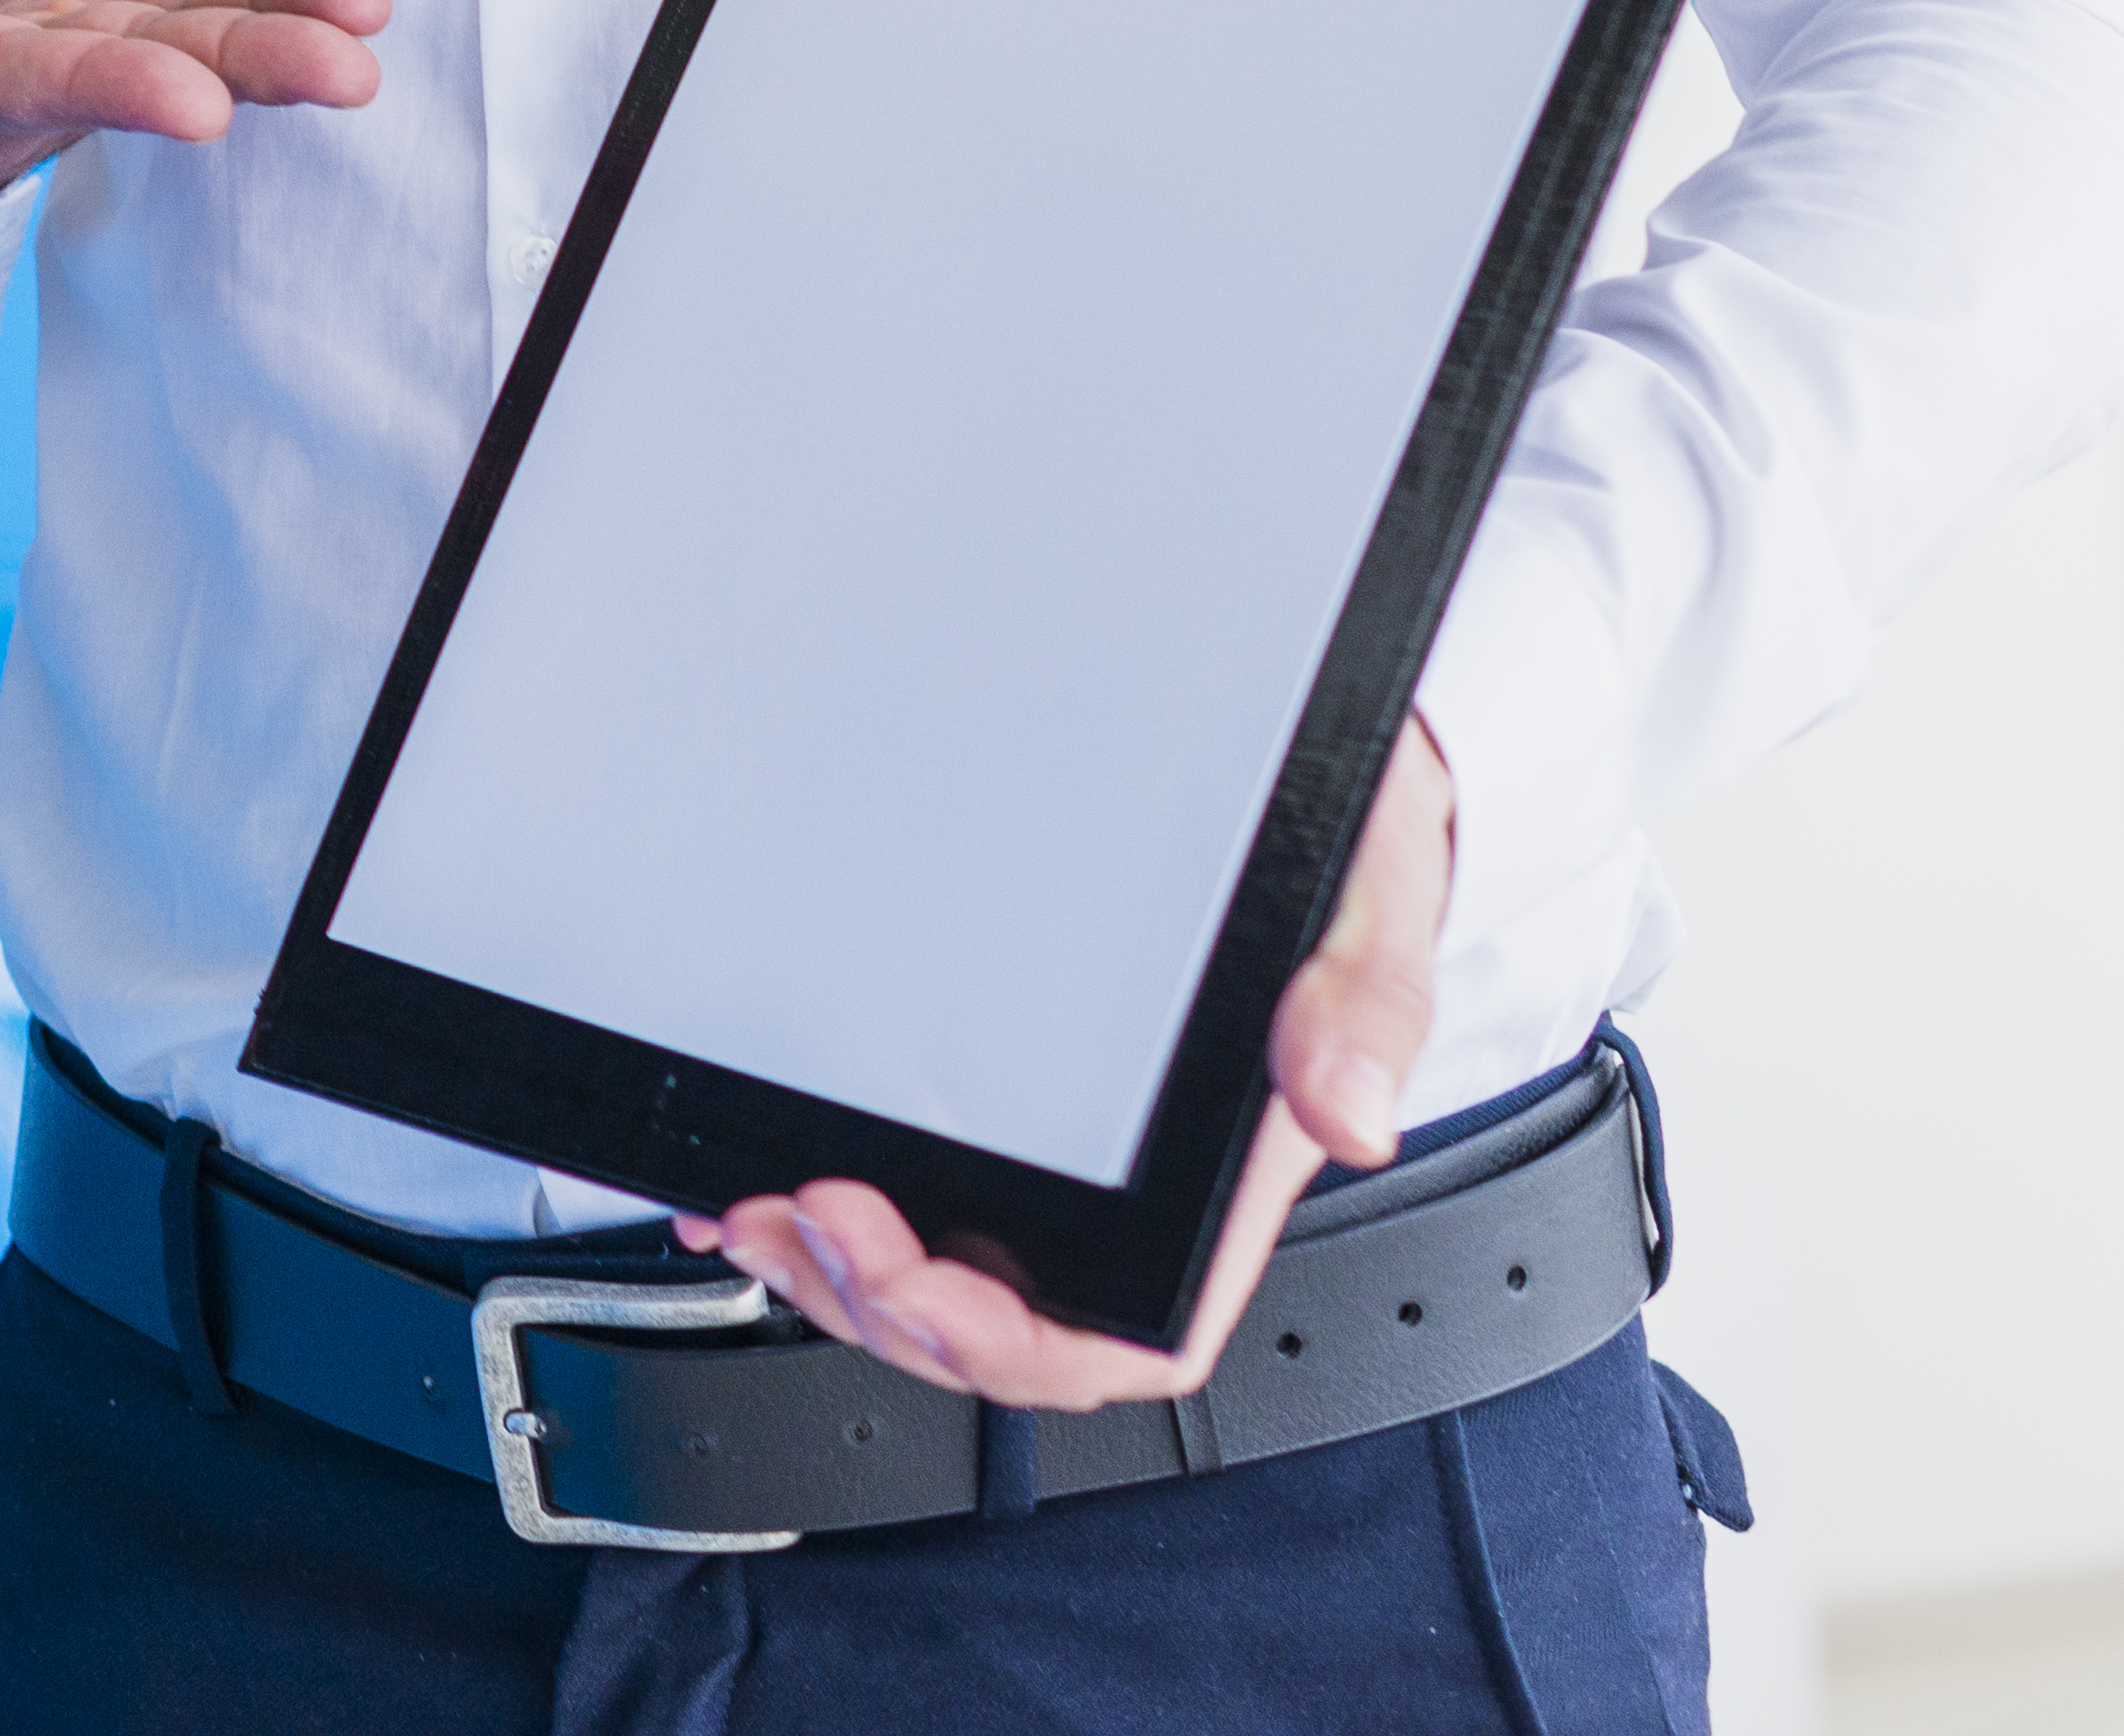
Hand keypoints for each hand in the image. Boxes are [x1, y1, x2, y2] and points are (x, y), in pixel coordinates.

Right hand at [0, 0, 387, 244]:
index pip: (11, 88)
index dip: (104, 92)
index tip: (196, 103)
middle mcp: (9, 88)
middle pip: (136, 76)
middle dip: (243, 69)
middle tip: (345, 68)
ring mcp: (70, 53)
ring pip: (189, 39)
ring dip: (283, 28)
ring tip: (370, 16)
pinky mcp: (106, 15)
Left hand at [684, 717, 1456, 1408]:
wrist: (1305, 778)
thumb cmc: (1341, 856)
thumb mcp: (1371, 902)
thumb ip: (1365, 1004)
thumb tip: (1348, 1113)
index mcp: (1224, 1178)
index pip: (1131, 1334)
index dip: (1015, 1345)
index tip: (919, 1287)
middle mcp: (1137, 1184)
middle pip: (1004, 1323)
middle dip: (886, 1302)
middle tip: (809, 1221)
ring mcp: (1064, 1153)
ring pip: (941, 1274)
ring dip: (837, 1272)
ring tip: (764, 1213)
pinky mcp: (1003, 1096)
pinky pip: (909, 1192)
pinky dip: (817, 1206)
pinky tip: (752, 1177)